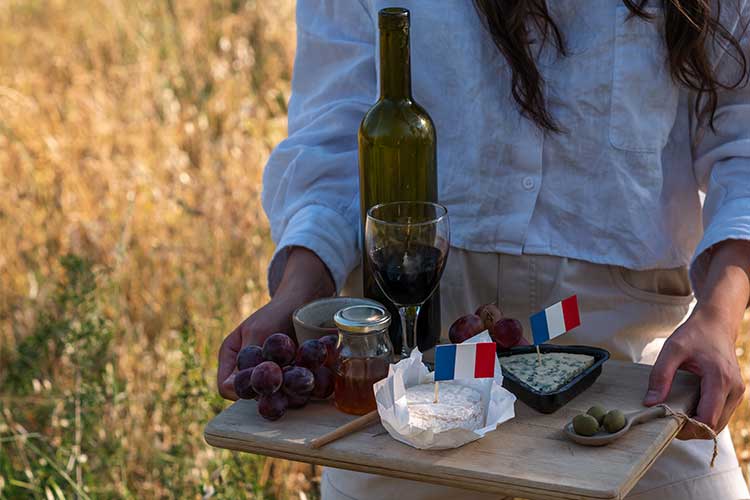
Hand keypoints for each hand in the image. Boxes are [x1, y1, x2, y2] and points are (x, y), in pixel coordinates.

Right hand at [217, 247, 334, 399]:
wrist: (304, 303)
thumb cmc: (277, 313)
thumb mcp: (259, 332)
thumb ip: (247, 359)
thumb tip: (229, 389)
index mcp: (231, 357)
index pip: (227, 387)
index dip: (243, 389)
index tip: (265, 381)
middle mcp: (246, 369)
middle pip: (250, 394)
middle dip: (267, 391)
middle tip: (286, 381)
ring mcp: (266, 374)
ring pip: (271, 395)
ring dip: (285, 391)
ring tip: (301, 377)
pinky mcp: (285, 377)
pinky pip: (288, 391)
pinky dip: (298, 386)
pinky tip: (309, 376)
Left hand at [644, 306, 744, 438]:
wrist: (716, 324)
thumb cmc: (695, 334)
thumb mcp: (672, 349)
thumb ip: (660, 376)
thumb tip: (650, 403)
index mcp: (720, 379)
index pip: (707, 419)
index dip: (687, 428)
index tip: (667, 424)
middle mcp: (734, 389)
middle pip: (714, 426)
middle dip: (691, 429)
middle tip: (668, 422)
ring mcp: (737, 393)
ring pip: (718, 424)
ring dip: (698, 425)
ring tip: (676, 415)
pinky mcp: (734, 393)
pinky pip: (720, 415)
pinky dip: (704, 417)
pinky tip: (687, 409)